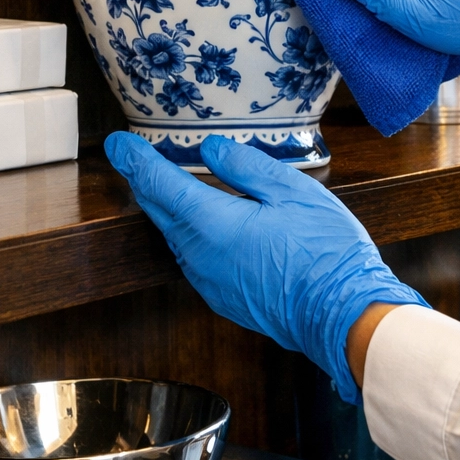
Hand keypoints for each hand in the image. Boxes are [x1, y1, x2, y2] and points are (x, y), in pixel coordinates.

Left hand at [105, 131, 427, 402]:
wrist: (343, 316)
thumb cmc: (325, 252)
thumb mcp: (292, 191)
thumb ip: (245, 166)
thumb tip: (210, 151)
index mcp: (211, 224)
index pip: (158, 184)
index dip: (134, 160)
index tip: (116, 144)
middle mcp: (199, 256)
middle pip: (160, 212)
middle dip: (145, 182)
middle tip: (135, 159)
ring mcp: (210, 282)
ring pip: (177, 236)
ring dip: (170, 209)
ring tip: (170, 185)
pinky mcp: (224, 297)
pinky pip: (196, 258)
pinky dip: (192, 233)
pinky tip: (210, 223)